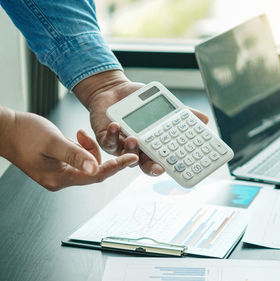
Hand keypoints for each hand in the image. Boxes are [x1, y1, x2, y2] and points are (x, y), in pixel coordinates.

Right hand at [0, 108, 137, 190]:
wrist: (4, 129)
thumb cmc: (23, 133)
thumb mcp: (53, 141)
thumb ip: (75, 154)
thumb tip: (94, 168)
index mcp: (60, 178)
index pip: (97, 176)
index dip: (116, 166)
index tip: (131, 158)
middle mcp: (60, 180)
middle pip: (94, 170)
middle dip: (100, 154)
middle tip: (96, 138)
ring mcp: (59, 173)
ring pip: (87, 163)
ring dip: (88, 148)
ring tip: (77, 135)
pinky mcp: (58, 165)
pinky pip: (78, 159)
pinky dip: (81, 148)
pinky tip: (75, 137)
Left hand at [73, 71, 208, 175]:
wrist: (113, 91)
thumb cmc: (138, 102)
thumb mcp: (162, 106)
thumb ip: (182, 114)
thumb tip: (203, 120)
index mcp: (153, 145)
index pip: (163, 160)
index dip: (171, 167)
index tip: (180, 169)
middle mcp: (138, 150)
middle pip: (145, 165)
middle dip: (151, 168)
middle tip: (158, 168)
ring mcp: (122, 147)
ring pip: (127, 156)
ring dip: (131, 150)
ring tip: (135, 139)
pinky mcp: (106, 140)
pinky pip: (109, 143)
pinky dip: (113, 135)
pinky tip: (116, 126)